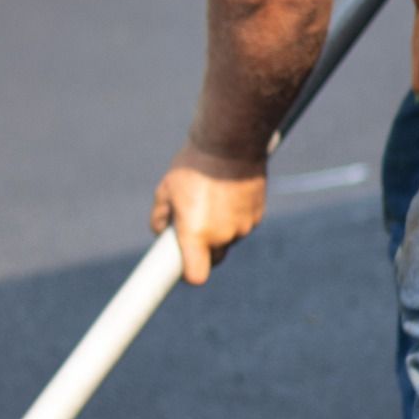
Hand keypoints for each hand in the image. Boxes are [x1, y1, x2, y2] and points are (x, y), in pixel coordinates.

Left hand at [150, 141, 266, 285]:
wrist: (230, 143)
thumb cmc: (194, 167)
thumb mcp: (166, 189)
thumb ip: (160, 215)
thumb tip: (160, 230)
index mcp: (196, 234)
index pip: (196, 275)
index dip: (189, 273)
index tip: (182, 263)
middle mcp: (222, 236)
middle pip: (213, 258)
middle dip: (203, 248)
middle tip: (193, 225)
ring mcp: (243, 227)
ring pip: (229, 239)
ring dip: (220, 229)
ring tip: (211, 200)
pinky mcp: (257, 215)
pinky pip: (243, 224)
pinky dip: (235, 217)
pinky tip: (227, 194)